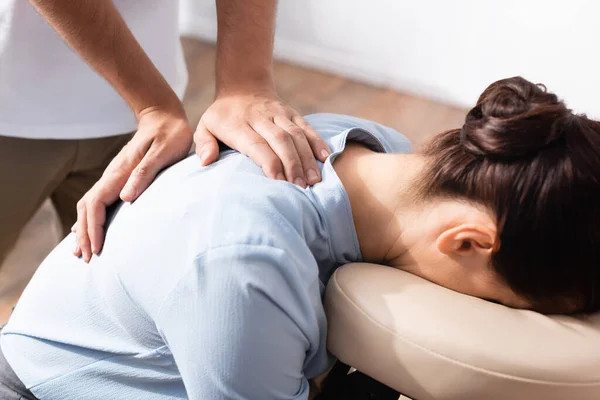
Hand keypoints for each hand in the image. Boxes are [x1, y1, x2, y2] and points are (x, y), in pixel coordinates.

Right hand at [73, 106, 192, 261]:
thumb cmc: (169, 135)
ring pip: (88, 206)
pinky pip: (97, 202)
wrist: (163, 116)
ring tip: (81, 251)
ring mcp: (113, 177)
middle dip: (85, 235)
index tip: (97, 250)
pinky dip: (89, 219)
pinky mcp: (118, 178)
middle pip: (87, 209)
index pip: (97, 205)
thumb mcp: (163, 152)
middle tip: (87, 259)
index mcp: (119, 173)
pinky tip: (88, 231)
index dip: (94, 229)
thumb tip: (125, 198)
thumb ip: (145, 173)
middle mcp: (111, 176)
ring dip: (83, 229)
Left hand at [194, 89, 329, 186]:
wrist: (243, 87)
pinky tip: (325, 158)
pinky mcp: (292, 113)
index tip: (279, 182)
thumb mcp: (205, 126)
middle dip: (292, 164)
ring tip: (314, 181)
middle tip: (301, 187)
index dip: (270, 163)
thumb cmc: (222, 116)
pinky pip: (307, 127)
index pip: (257, 144)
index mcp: (238, 123)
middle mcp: (261, 117)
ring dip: (307, 158)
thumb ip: (203, 143)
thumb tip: (206, 161)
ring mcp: (279, 113)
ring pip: (297, 135)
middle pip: (281, 140)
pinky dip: (317, 142)